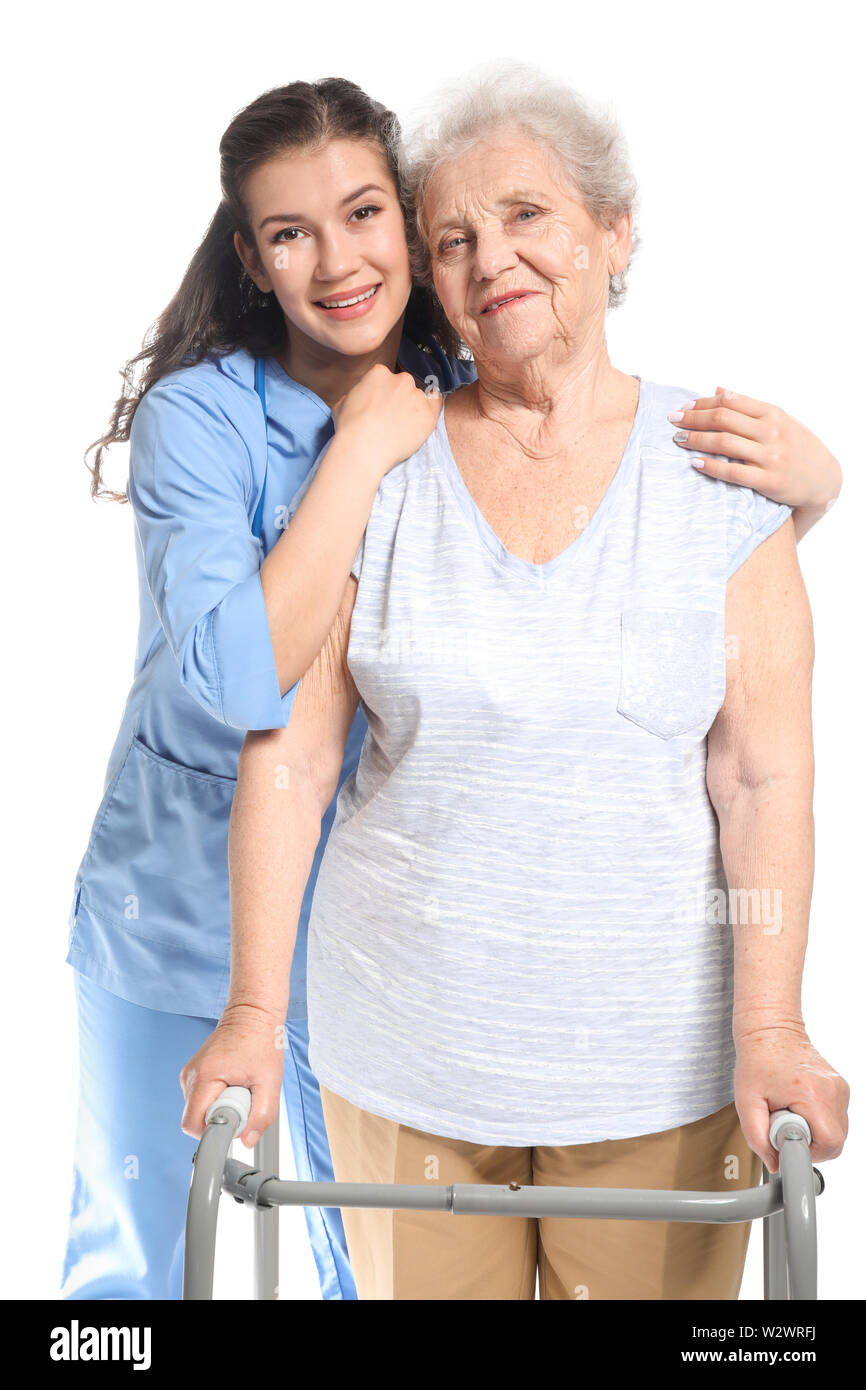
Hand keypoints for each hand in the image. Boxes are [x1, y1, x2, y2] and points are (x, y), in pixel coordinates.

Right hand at [179, 1003, 285, 1147]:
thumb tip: (247, 1141)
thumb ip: (262, 1115)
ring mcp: (190, 1074)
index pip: (192, 1124)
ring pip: (198, 1111)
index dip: (213, 1132)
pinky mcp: (194, 1074)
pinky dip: (217, 1099)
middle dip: (220, 1119)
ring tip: (239, 1088)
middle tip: (243, 1100)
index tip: (234, 1122)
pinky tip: (233, 1084)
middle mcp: (190, 1076)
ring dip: (219, 1108)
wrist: (253, 1013)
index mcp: (204, 1077)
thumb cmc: (262, 1041)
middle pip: (195, 1119)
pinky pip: (201, 1100)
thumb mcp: (270, 1082)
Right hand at [331, 362, 442, 475]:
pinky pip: (436, 405)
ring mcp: (417, 396)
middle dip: (400, 400)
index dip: (385, 393)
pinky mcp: (429, 414)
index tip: (383, 406)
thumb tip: (360, 396)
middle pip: (404, 386)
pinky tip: (420, 421)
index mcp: (379, 373)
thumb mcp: (343, 402)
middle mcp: (401, 379)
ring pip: (419, 398)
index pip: (387, 378)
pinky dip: (430, 411)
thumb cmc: (350, 429)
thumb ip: (358, 393)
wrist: (362, 449)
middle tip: (392, 418)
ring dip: (413, 408)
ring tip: (402, 428)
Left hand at [669, 387, 841, 512]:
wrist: (825, 479)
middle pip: (723, 419)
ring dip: (696, 439)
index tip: (684, 407)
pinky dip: (711, 466)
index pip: (730, 401)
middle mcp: (771, 431)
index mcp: (773, 413)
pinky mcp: (768, 481)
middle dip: (693, 418)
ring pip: (724, 443)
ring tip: (679, 439)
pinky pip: (733, 472)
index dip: (703, 402)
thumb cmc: (798, 447)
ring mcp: (770, 456)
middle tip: (673, 421)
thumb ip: (749, 407)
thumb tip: (719, 390)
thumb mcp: (780, 420)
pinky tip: (694, 462)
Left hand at [733, 1024, 848, 1173]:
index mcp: (811, 1094)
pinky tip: (800, 1106)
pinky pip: (836, 1118)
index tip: (787, 1141)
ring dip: (814, 1132)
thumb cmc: (757, 1060)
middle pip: (835, 1142)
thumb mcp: (746, 1101)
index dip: (806, 1152)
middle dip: (809, 1144)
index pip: (828, 1144)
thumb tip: (774, 1163)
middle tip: (785, 1126)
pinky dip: (819, 1120)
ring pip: (838, 1132)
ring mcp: (839, 1088)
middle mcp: (832, 1091)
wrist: (770, 1029)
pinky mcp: (840, 1087)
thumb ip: (757, 1137)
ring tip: (791, 1113)